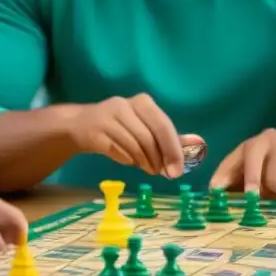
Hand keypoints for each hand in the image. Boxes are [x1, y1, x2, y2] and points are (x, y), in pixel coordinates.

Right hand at [66, 94, 193, 177]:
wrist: (80, 125)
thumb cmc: (120, 127)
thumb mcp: (145, 127)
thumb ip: (169, 137)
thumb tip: (196, 143)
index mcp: (142, 102)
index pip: (163, 125)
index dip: (173, 150)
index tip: (178, 171)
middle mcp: (124, 105)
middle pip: (149, 137)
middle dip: (159, 159)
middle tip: (163, 173)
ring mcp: (107, 118)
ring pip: (134, 146)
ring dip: (144, 162)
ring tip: (148, 169)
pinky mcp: (94, 133)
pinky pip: (117, 151)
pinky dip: (127, 160)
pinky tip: (129, 161)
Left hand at [209, 129, 275, 202]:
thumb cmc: (268, 161)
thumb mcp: (246, 161)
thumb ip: (228, 174)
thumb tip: (213, 190)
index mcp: (261, 140)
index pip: (254, 158)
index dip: (252, 178)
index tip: (251, 196)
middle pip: (273, 181)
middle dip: (270, 195)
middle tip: (270, 196)